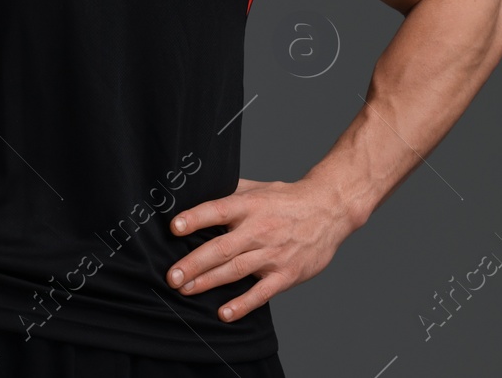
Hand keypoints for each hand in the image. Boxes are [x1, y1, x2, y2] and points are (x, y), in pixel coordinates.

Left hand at [166, 176, 357, 321]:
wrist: (329, 210)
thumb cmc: (287, 199)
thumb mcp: (258, 188)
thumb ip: (229, 192)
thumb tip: (196, 191)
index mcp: (249, 206)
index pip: (218, 211)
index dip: (196, 219)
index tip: (174, 227)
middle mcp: (259, 229)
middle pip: (222, 248)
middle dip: (194, 263)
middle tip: (171, 276)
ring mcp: (273, 253)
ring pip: (236, 270)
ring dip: (209, 282)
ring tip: (186, 290)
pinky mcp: (287, 273)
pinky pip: (262, 292)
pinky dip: (243, 304)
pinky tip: (224, 313)